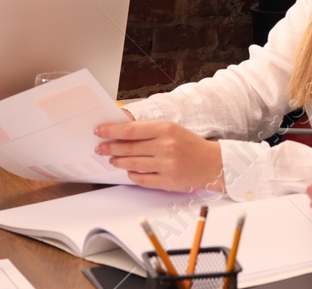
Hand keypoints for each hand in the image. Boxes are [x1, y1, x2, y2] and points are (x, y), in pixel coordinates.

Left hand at [93, 119, 223, 192]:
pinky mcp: (167, 182)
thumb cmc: (189, 144)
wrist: (212, 163)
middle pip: (129, 148)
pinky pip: (142, 179)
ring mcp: (166, 165)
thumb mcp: (171, 129)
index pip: (131, 130)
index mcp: (166, 129)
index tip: (99, 131)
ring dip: (119, 161)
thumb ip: (148, 131)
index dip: (112, 131)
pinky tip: (128, 170)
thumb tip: (122, 133)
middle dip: (110, 147)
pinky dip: (132, 174)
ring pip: (133, 164)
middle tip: (100, 147)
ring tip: (112, 159)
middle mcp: (165, 146)